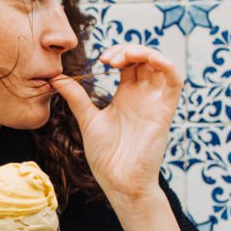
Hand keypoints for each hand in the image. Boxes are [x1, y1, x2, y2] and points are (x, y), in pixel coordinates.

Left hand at [49, 44, 182, 206]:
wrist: (119, 181)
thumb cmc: (106, 156)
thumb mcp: (87, 119)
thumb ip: (75, 97)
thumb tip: (55, 78)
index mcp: (126, 96)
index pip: (128, 63)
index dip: (118, 53)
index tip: (100, 59)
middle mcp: (143, 95)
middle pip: (144, 59)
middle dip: (127, 50)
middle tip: (108, 58)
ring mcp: (155, 101)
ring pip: (161, 64)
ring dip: (145, 52)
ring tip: (123, 57)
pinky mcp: (165, 110)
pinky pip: (175, 81)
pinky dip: (166, 64)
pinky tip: (149, 59)